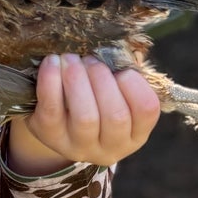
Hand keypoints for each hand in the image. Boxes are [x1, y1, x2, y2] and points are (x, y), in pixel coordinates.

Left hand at [7, 53, 161, 173]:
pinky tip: (52, 63)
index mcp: (135, 134)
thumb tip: (120, 48)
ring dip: (78, 79)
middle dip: (102, 79)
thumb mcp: (115, 90)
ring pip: (86, 117)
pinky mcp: (51, 137)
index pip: (147, 110)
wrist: (57, 119)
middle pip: (115, 116)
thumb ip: (124, 72)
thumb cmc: (95, 97)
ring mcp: (80, 147)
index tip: (120, 69)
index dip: (135, 84)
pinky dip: (51, 82)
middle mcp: (111, 148)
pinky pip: (52, 111)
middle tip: (90, 59)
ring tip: (71, 59)